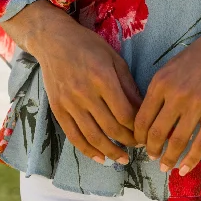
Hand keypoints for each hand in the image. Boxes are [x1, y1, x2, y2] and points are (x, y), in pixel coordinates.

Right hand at [35, 18, 142, 164]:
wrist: (54, 41)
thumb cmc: (89, 46)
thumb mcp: (114, 58)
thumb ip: (128, 85)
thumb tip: (143, 110)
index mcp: (103, 78)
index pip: (124, 113)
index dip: (138, 128)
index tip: (146, 133)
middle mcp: (85, 93)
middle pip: (111, 128)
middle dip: (128, 141)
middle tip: (139, 147)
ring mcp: (70, 103)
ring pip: (93, 136)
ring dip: (110, 152)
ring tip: (123, 159)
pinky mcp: (58, 109)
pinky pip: (73, 136)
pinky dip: (87, 150)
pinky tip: (100, 158)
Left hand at [133, 21, 200, 175]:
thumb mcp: (174, 64)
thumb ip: (162, 87)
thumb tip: (151, 113)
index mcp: (161, 81)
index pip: (142, 117)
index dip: (138, 136)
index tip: (141, 143)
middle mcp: (176, 94)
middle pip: (156, 133)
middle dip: (151, 150)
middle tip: (151, 157)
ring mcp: (197, 105)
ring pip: (177, 142)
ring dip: (169, 159)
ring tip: (166, 166)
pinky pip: (200, 144)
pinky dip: (190, 161)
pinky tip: (185, 169)